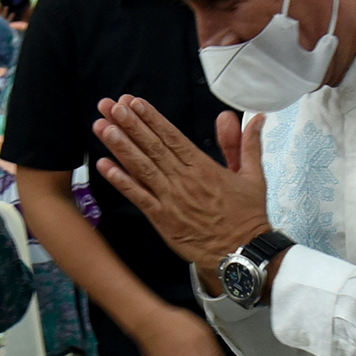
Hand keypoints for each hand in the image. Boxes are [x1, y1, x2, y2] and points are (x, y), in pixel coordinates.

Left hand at [94, 99, 271, 273]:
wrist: (242, 252)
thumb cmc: (247, 216)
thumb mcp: (252, 175)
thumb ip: (246, 144)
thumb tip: (253, 118)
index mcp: (202, 166)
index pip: (172, 136)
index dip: (151, 118)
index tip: (134, 103)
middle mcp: (183, 179)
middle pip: (152, 146)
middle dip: (129, 124)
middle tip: (111, 106)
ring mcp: (170, 199)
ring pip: (141, 167)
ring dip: (120, 146)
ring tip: (102, 127)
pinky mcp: (162, 219)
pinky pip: (138, 197)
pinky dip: (120, 181)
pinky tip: (104, 166)